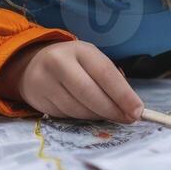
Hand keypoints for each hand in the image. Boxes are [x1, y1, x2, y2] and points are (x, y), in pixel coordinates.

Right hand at [0, 40, 144, 122]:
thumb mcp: (91, 61)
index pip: (104, 72)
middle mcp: (59, 63)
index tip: (138, 110)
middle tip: (128, 119)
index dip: (123, 94)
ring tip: (108, 114)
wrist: (32, 65)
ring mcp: (45, 82)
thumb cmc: (73, 64)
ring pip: (78, 109)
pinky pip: (66, 116)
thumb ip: (111, 79)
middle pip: (90, 93)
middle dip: (112, 110)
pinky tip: (87, 112)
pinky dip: (82, 118)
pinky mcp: (38, 100)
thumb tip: (131, 106)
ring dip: (98, 117)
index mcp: (80, 49)